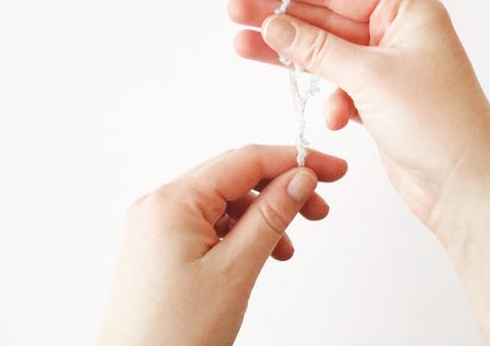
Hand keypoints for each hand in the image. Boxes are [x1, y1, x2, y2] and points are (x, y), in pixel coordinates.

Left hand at [96, 145, 347, 345]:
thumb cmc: (173, 334)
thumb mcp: (235, 271)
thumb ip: (271, 217)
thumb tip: (300, 178)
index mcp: (173, 201)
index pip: (245, 160)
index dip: (295, 161)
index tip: (334, 170)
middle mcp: (159, 206)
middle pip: (234, 178)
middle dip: (281, 189)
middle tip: (320, 209)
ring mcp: (156, 228)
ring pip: (223, 203)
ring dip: (262, 216)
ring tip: (288, 245)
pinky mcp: (159, 249)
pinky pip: (208, 225)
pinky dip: (239, 234)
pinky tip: (261, 255)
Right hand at [228, 0, 489, 235]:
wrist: (467, 187)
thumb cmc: (439, 124)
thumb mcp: (371, 77)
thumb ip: (318, 49)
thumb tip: (274, 24)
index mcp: (408, 13)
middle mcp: (399, 36)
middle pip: (327, 17)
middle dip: (281, 16)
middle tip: (235, 10)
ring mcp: (388, 71)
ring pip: (326, 54)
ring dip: (289, 54)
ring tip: (243, 44)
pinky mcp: (379, 103)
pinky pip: (338, 87)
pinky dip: (326, 99)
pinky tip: (327, 117)